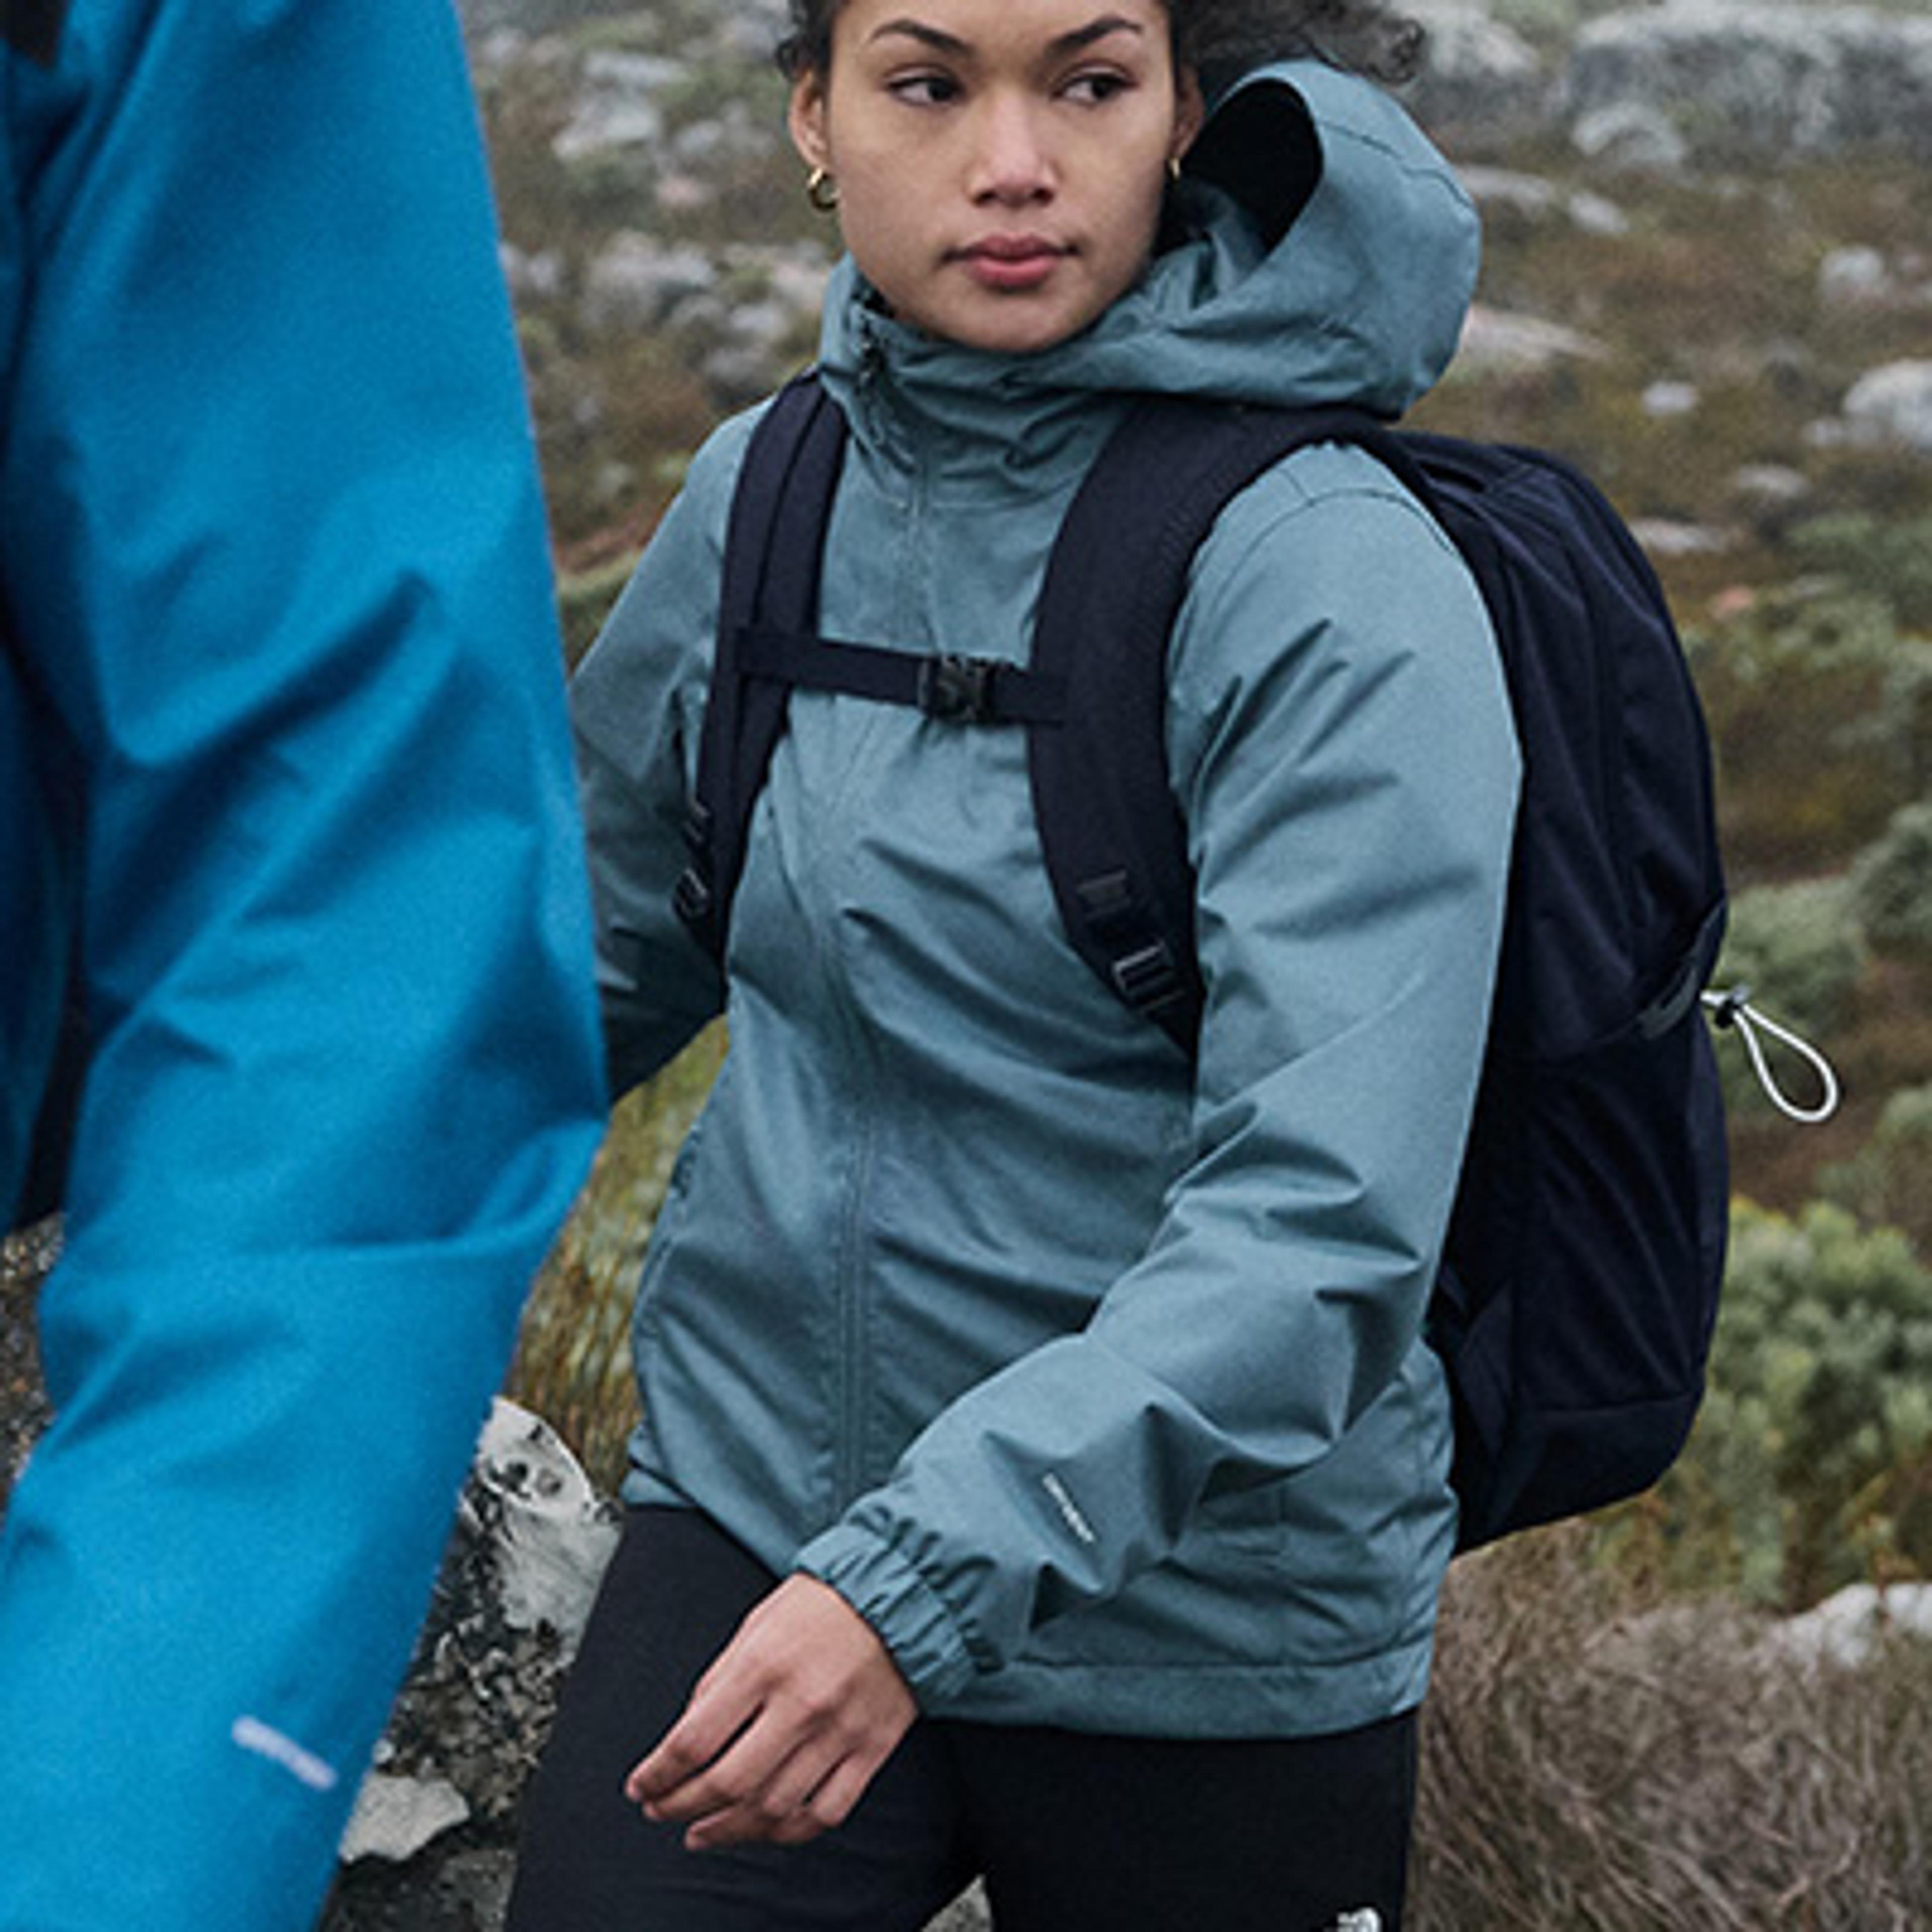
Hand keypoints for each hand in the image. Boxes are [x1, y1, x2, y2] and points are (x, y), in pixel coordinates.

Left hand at [624, 1572, 917, 1850]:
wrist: (901, 1593)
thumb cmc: (822, 1603)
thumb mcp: (756, 1624)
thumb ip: (719, 1680)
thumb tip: (686, 1736)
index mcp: (763, 1664)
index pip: (694, 1740)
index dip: (657, 1774)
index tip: (640, 1786)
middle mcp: (800, 1703)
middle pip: (726, 1783)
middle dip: (680, 1806)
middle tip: (659, 1811)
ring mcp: (839, 1732)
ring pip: (773, 1808)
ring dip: (727, 1830)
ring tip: (701, 1831)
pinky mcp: (871, 1750)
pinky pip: (825, 1812)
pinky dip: (788, 1832)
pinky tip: (763, 1828)